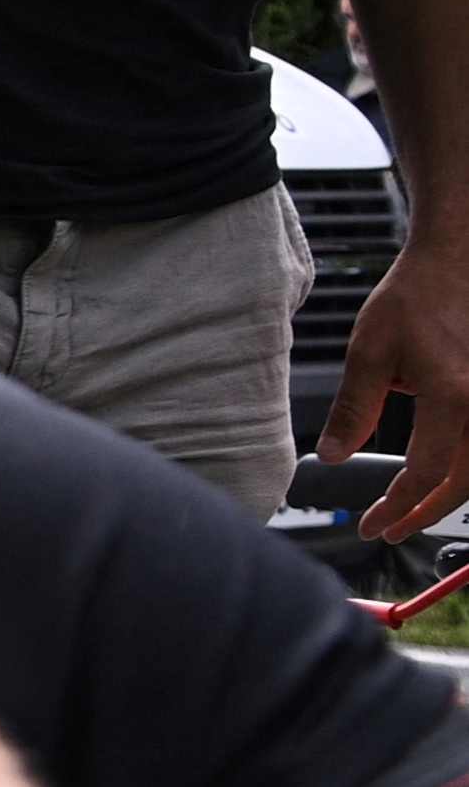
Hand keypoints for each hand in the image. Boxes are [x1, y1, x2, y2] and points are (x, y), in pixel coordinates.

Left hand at [320, 233, 468, 538]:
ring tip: (416, 510)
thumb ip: (354, 410)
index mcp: (454, 395)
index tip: (371, 525)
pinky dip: (467, 466)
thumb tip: (331, 458)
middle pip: (466, 482)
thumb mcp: (370, 352)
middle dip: (427, 513)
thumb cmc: (417, 296)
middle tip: (392, 530)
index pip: (425, 474)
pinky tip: (444, 473)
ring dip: (452, 495)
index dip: (397, 508)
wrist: (461, 257)